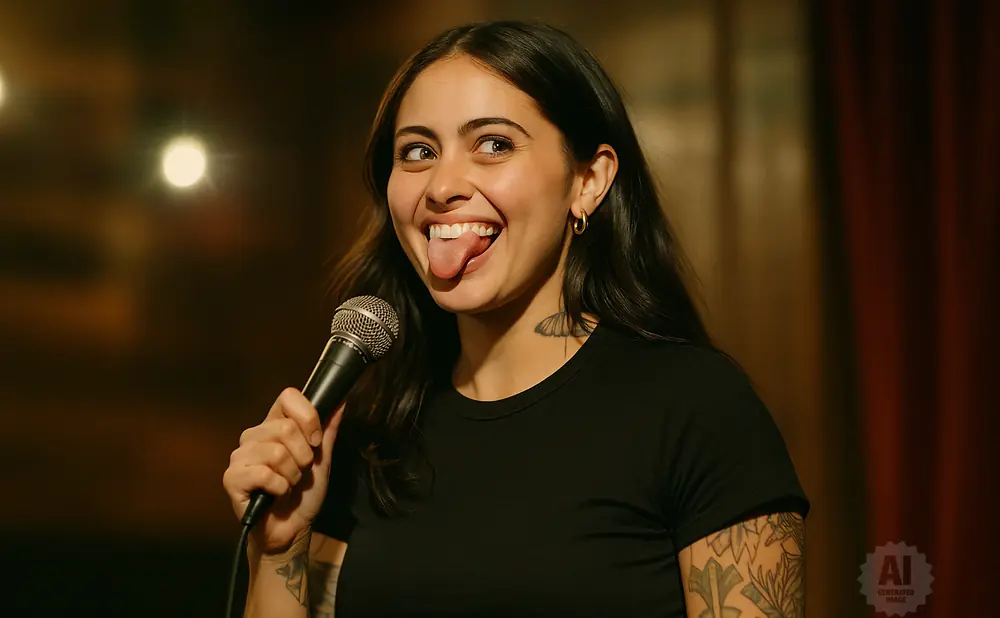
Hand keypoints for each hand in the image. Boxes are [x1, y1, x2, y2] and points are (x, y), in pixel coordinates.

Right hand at [222, 388, 343, 553]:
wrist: (292, 529)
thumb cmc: (304, 493)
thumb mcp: (322, 458)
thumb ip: (328, 429)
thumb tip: (342, 400)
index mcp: (273, 424)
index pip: (287, 396)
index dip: (308, 417)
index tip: (315, 441)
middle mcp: (253, 436)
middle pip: (286, 428)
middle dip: (304, 457)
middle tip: (300, 472)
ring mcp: (240, 456)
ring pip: (277, 453)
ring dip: (293, 475)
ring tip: (288, 484)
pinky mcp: (232, 478)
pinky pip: (264, 474)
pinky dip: (280, 488)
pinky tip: (276, 495)